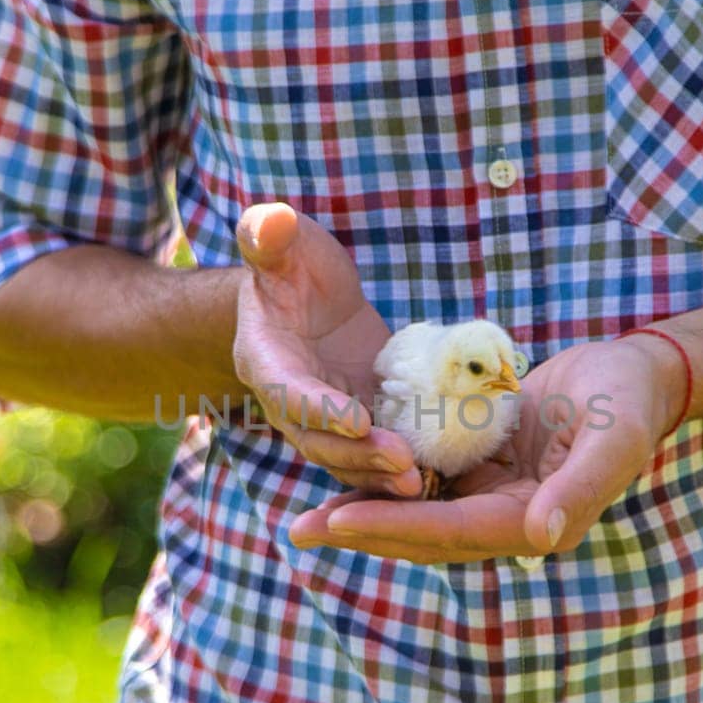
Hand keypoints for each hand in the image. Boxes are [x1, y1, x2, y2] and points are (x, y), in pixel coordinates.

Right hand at [234, 203, 420, 495]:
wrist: (305, 294)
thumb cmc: (287, 262)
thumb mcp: (279, 242)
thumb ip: (268, 235)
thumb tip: (270, 221)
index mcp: (265, 359)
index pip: (288, 391)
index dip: (319, 409)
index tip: (356, 421)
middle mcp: (290, 400)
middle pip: (318, 440)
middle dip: (358, 454)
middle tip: (402, 462)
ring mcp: (326, 416)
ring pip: (346, 457)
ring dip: (380, 473)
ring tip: (420, 482)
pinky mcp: (361, 418)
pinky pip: (375, 450)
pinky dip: (399, 467)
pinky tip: (437, 476)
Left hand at [288, 334, 688, 561]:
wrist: (640, 375)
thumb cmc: (628, 400)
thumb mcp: (612, 437)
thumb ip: (579, 487)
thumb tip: (541, 536)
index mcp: (536, 520)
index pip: (450, 531)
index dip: (393, 527)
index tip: (338, 520)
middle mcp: (509, 518)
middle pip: (422, 534)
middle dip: (362, 532)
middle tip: (298, 531)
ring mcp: (494, 495)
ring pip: (418, 513)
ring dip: (365, 515)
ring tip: (307, 518)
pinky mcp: (486, 469)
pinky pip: (427, 484)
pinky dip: (386, 484)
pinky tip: (345, 474)